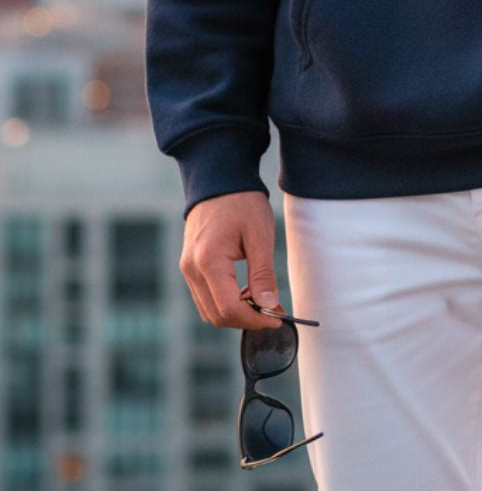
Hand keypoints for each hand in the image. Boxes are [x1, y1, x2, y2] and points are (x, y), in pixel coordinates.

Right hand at [180, 190, 284, 329]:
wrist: (218, 179)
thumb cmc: (241, 202)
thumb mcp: (260, 235)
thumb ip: (263, 273)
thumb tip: (270, 305)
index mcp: (208, 261)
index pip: (229, 308)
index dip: (255, 319)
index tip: (277, 318)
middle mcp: (191, 269)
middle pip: (216, 315)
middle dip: (246, 320)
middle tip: (273, 311)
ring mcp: (187, 268)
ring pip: (208, 310)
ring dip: (235, 313)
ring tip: (262, 301)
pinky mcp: (189, 266)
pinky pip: (204, 297)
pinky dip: (224, 302)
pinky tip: (245, 291)